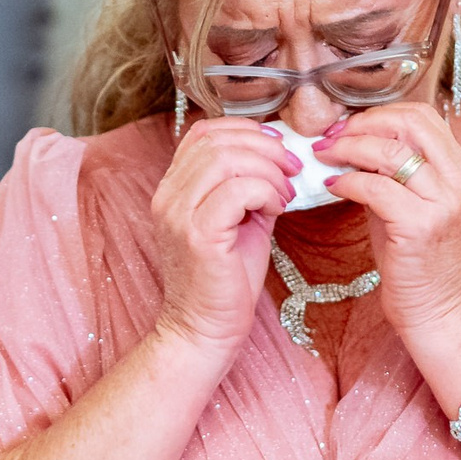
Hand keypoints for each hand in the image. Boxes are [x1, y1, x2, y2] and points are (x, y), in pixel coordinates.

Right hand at [148, 116, 296, 357]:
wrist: (205, 328)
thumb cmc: (226, 278)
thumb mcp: (240, 220)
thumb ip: (251, 186)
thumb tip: (283, 159)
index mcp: (174, 188)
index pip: (203, 132)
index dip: (245, 130)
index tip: (278, 148)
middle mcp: (168, 196)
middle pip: (217, 140)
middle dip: (265, 148)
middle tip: (292, 169)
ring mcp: (178, 214)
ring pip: (227, 159)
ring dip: (268, 170)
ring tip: (285, 193)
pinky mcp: (197, 235)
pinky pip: (237, 190)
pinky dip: (265, 192)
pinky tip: (277, 210)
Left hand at [317, 104, 460, 335]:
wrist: (438, 309)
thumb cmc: (418, 259)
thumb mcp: (411, 203)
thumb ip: (392, 171)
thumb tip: (351, 142)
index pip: (423, 116)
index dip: (380, 114)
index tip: (347, 125)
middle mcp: (459, 180)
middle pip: (410, 123)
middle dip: (363, 123)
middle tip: (331, 136)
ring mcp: (443, 202)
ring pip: (389, 151)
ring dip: (348, 148)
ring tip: (324, 156)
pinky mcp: (419, 226)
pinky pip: (375, 187)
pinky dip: (347, 181)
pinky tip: (332, 186)